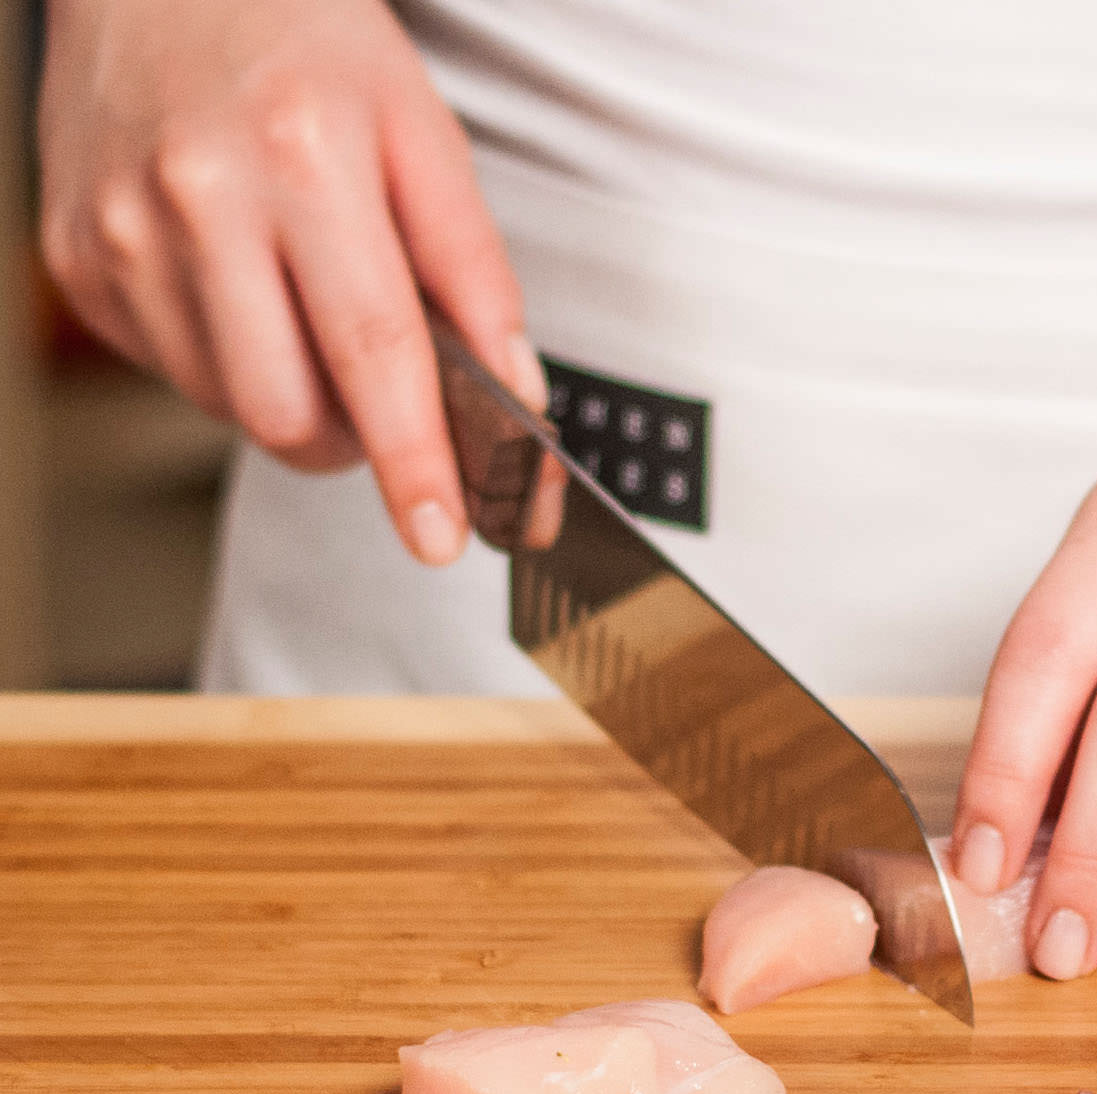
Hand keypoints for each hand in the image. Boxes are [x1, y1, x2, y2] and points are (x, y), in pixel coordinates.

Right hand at [37, 0, 542, 563]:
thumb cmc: (302, 42)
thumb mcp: (422, 131)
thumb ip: (474, 270)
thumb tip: (513, 392)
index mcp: (306, 159)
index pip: (375, 353)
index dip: (413, 462)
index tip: (439, 535)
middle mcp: (199, 198)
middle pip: (289, 412)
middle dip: (355, 441)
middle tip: (383, 397)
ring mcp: (122, 232)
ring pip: (230, 407)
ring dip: (293, 397)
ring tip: (305, 307)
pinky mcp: (77, 257)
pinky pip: (173, 369)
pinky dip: (227, 356)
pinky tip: (237, 280)